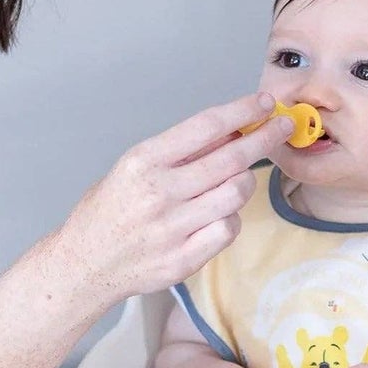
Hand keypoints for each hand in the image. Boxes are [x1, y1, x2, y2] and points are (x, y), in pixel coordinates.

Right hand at [58, 93, 292, 308]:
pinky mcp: (183, 259)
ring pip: (236, 193)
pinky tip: (218, 215)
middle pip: (231, 158)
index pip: (205, 127)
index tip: (264, 103)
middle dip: (265, 137)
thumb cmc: (109, 211)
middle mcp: (159, 193)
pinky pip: (228, 229)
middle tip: (282, 127)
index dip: (242, 111)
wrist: (85, 264)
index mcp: (143, 162)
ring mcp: (172, 228)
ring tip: (237, 179)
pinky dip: (231, 218)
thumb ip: (180, 153)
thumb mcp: (133, 168)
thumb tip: (230, 131)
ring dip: (245, 181)